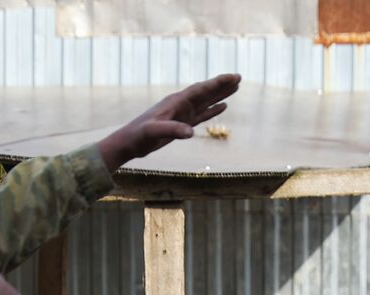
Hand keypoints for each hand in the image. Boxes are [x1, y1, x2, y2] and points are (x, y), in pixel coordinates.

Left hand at [97, 73, 240, 172]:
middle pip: (206, 92)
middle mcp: (181, 105)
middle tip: (239, 77)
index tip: (232, 77)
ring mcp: (182, 114)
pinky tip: (223, 106)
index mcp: (176, 102)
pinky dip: (213, 110)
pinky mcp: (181, 124)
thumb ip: (172, 130)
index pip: (200, 89)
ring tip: (236, 88)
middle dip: (222, 85)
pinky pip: (201, 114)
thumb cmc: (139, 135)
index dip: (217, 83)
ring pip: (206, 101)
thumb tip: (191, 133)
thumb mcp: (154, 132)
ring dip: (220, 94)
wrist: (130, 142)